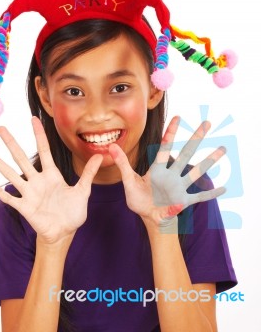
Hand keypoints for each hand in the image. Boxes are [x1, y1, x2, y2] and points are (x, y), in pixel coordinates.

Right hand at [0, 117, 102, 244]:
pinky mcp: (25, 207)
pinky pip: (10, 198)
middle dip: (11, 143)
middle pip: (22, 158)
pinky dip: (0, 191)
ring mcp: (29, 193)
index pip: (44, 150)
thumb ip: (89, 173)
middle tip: (0, 128)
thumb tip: (101, 156)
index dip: (39, 135)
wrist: (64, 232)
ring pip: (12, 174)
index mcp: (52, 175)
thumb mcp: (83, 191)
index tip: (33, 119)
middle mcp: (38, 181)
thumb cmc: (73, 212)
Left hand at [108, 116, 225, 232]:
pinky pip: (199, 197)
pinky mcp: (184, 201)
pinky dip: (211, 194)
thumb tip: (110, 146)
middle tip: (207, 123)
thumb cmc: (139, 199)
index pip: (164, 148)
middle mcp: (171, 175)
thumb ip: (122, 164)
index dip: (170, 133)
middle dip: (195, 139)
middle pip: (185, 154)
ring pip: (195, 172)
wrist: (149, 218)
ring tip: (222, 149)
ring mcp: (179, 187)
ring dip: (208, 161)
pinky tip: (225, 188)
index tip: (178, 117)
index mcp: (157, 169)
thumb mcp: (128, 181)